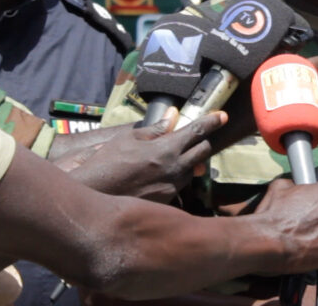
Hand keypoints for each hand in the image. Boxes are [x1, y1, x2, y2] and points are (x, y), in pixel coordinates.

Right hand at [66, 108, 225, 202]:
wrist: (94, 197)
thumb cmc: (107, 163)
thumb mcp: (128, 139)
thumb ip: (155, 129)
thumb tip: (172, 116)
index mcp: (166, 149)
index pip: (197, 131)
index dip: (212, 121)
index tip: (223, 116)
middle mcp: (175, 169)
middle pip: (203, 151)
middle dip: (202, 142)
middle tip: (193, 138)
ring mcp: (173, 188)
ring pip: (192, 170)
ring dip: (188, 161)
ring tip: (171, 158)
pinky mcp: (168, 202)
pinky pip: (180, 185)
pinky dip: (176, 177)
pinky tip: (159, 176)